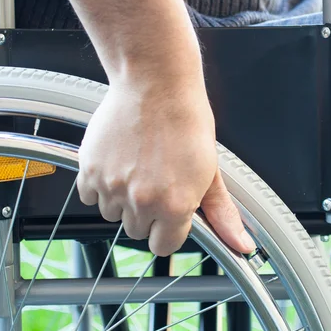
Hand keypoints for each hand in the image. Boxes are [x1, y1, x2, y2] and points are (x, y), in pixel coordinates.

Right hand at [76, 78, 255, 255]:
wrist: (156, 84)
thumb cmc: (186, 120)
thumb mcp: (211, 170)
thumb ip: (222, 213)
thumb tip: (241, 246)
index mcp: (175, 206)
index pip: (164, 246)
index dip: (170, 228)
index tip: (171, 211)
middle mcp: (142, 202)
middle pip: (138, 230)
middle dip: (148, 213)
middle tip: (157, 180)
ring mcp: (112, 186)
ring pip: (113, 214)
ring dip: (122, 199)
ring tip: (138, 167)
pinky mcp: (90, 170)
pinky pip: (89, 196)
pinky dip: (100, 185)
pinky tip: (118, 162)